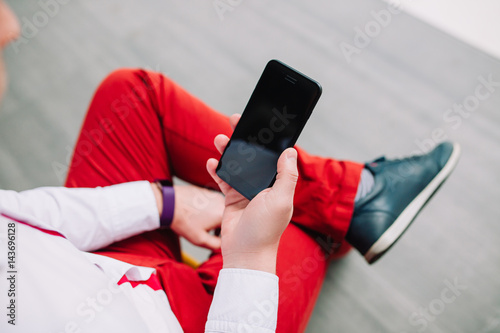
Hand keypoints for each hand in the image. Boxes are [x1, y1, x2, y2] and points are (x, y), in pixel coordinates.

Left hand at [170, 185, 224, 249]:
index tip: (213, 238)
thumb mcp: (200, 239)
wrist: (169, 204)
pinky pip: (212, 203)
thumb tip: (223, 246)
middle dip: (218, 226)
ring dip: (213, 217)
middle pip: (226, 218)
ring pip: (219, 210)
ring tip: (199, 221)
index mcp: (222, 214)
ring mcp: (214, 195)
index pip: (230, 229)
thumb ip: (216, 245)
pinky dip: (208, 209)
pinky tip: (196, 213)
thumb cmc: (183, 220)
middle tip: (206, 230)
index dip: (222, 236)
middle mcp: (221, 202)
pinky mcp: (207, 191)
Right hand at [206, 114, 298, 273]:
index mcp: (278, 184)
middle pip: (253, 157)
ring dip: (228, 152)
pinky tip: (211, 162)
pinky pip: (224, 180)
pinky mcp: (232, 198)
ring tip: (219, 140)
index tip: (260, 123)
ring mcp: (247, 191)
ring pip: (237, 165)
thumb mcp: (281, 199)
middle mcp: (263, 185)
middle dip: (244, 140)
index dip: (267, 139)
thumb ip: (287, 175)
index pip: (273, 156)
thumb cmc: (266, 229)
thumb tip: (290, 151)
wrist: (245, 253)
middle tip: (235, 121)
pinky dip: (217, 171)